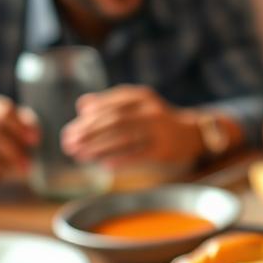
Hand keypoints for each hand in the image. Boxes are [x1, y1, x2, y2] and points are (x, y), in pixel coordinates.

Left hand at [61, 86, 199, 166]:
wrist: (193, 134)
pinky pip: (139, 155)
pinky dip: (120, 159)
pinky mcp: (164, 149)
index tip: (70, 131)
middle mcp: (150, 110)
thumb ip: (111, 103)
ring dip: (99, 148)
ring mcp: (159, 130)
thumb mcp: (137, 104)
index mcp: (140, 97)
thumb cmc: (158, 120)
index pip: (108, 106)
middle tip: (69, 144)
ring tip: (80, 156)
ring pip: (124, 138)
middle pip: (114, 121)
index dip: (86, 120)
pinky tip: (104, 165)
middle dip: (88, 133)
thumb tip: (82, 106)